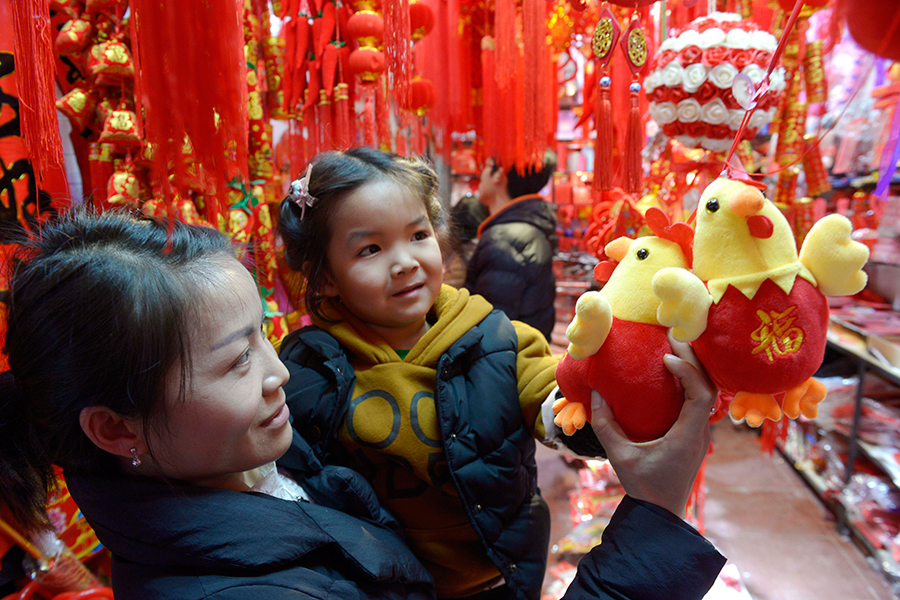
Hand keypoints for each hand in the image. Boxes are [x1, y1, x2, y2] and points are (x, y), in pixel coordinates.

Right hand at [589, 332, 715, 516]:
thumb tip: (596, 392)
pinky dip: (690, 381)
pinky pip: (699, 401)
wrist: (661, 513)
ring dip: (693, 368)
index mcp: (688, 436)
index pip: (700, 396)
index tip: (666, 358)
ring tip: (675, 346)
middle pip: (708, 387)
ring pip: (707, 393)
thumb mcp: (619, 456)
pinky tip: (674, 370)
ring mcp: (701, 434)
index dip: (688, 372)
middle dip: (692, 359)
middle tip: (673, 335)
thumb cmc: (642, 486)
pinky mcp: (695, 435)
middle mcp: (701, 433)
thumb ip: (606, 425)